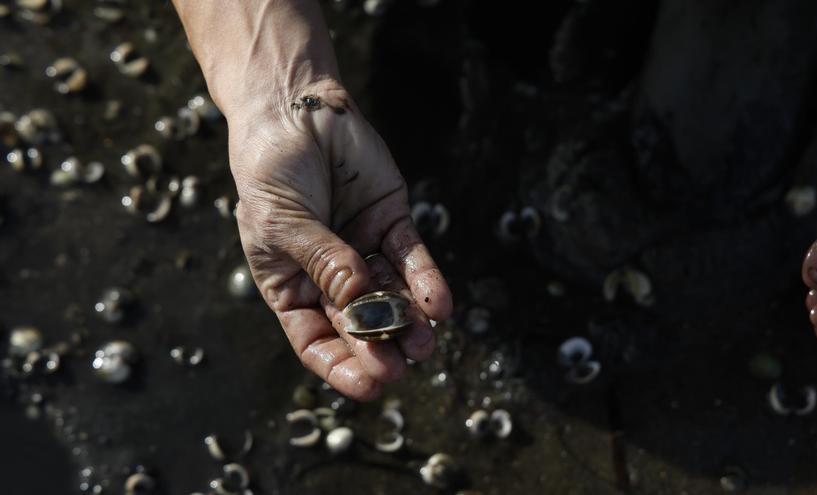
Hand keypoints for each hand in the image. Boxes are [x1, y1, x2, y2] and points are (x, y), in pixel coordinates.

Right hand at [229, 81, 451, 398]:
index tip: (370, 387)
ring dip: (409, 321)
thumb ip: (324, 262)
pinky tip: (439, 304)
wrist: (293, 109)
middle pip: (359, 324)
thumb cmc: (270, 171)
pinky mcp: (392, 222)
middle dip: (380, 347)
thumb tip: (361, 306)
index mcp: (291, 286)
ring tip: (426, 342)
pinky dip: (426, 281)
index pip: (316, 340)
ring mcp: (363, 250)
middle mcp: (330, 276)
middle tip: (401, 366)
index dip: (341, 366)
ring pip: (391, 296)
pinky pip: (412, 257)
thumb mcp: (283, 223)